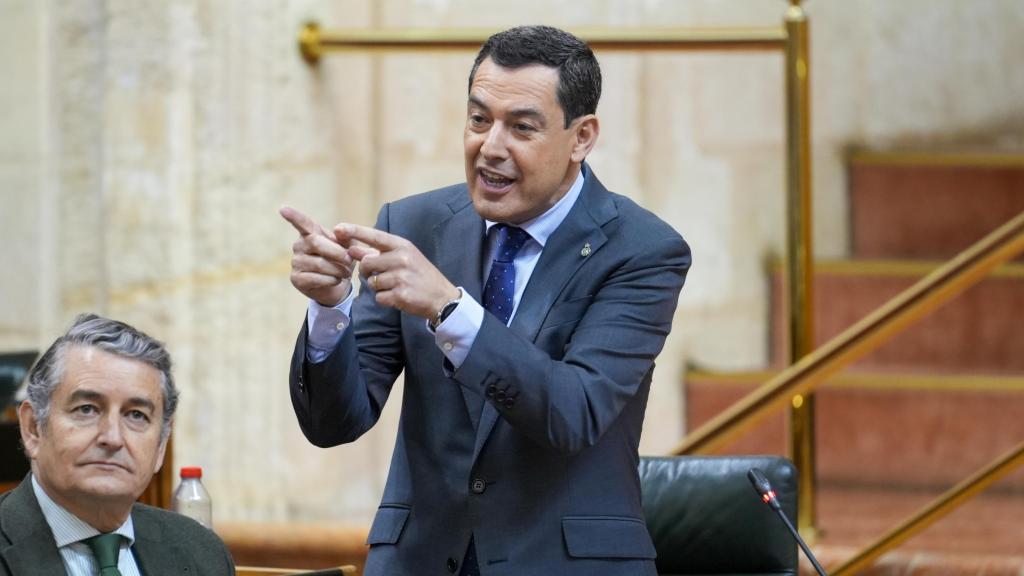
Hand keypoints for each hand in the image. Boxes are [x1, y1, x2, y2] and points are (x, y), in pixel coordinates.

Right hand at [280, 206, 354, 306]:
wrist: (339, 284)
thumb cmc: (342, 260)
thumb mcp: (349, 246)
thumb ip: (346, 236)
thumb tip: (338, 229)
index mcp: (311, 233)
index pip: (302, 223)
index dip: (293, 216)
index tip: (283, 209)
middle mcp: (299, 245)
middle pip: (316, 243)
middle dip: (337, 253)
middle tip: (350, 260)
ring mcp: (295, 262)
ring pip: (319, 264)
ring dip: (338, 269)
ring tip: (346, 273)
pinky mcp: (296, 278)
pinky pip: (315, 278)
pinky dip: (331, 280)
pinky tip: (336, 280)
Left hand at [337, 223, 459, 318]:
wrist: (442, 298)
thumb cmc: (420, 275)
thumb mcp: (404, 257)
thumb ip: (379, 253)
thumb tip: (352, 249)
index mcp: (403, 246)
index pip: (374, 236)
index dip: (354, 231)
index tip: (338, 228)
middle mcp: (402, 259)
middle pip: (367, 263)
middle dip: (368, 272)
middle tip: (381, 275)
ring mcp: (401, 277)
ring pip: (372, 282)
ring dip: (379, 287)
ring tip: (395, 286)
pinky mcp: (400, 295)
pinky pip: (378, 297)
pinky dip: (385, 299)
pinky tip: (398, 296)